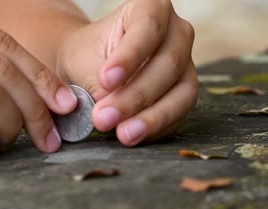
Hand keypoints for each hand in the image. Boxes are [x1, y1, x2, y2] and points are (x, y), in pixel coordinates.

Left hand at [57, 0, 197, 145]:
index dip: (130, 56)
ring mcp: (186, 64)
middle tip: (105, 118)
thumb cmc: (86, 56)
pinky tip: (136, 136)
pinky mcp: (184, 92)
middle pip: (168, 64)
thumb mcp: (81, 61)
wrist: (90, 68)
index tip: (105, 80)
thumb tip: (110, 112)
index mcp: (151, 9)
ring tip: (123, 134)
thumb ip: (95, 82)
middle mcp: (176, 32)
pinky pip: (180, 113)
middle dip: (135, 96)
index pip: (148, 28)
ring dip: (151, 117)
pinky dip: (157, 127)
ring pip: (181, 92)